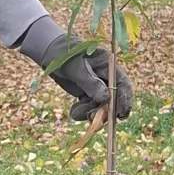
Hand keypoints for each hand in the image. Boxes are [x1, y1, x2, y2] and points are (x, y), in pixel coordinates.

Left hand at [16, 15, 132, 122]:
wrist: (50, 55)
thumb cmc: (64, 55)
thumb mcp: (76, 68)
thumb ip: (91, 83)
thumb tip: (106, 98)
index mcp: (108, 65)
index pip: (122, 84)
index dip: (123, 99)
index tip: (119, 114)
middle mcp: (106, 77)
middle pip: (114, 98)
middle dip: (106, 111)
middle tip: (95, 119)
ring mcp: (97, 86)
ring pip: (101, 105)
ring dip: (91, 113)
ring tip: (76, 113)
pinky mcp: (88, 93)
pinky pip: (90, 107)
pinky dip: (83, 112)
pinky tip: (73, 111)